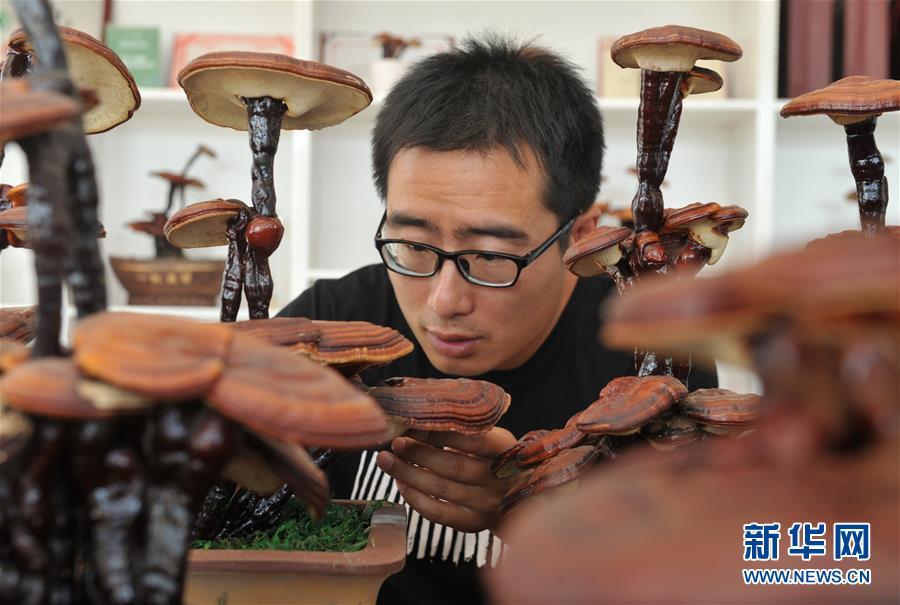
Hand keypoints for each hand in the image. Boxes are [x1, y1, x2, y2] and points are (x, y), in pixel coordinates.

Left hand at [375, 427, 516, 532]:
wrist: (519, 495)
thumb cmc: (496, 458)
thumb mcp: (492, 438)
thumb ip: (464, 431)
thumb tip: (417, 423)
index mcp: (507, 450)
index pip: (474, 441)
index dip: (442, 435)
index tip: (415, 426)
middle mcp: (499, 480)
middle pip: (454, 466)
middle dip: (419, 453)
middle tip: (395, 442)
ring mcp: (487, 504)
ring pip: (441, 489)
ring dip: (408, 473)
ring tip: (386, 460)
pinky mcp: (473, 523)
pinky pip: (438, 513)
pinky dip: (415, 497)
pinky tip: (401, 483)